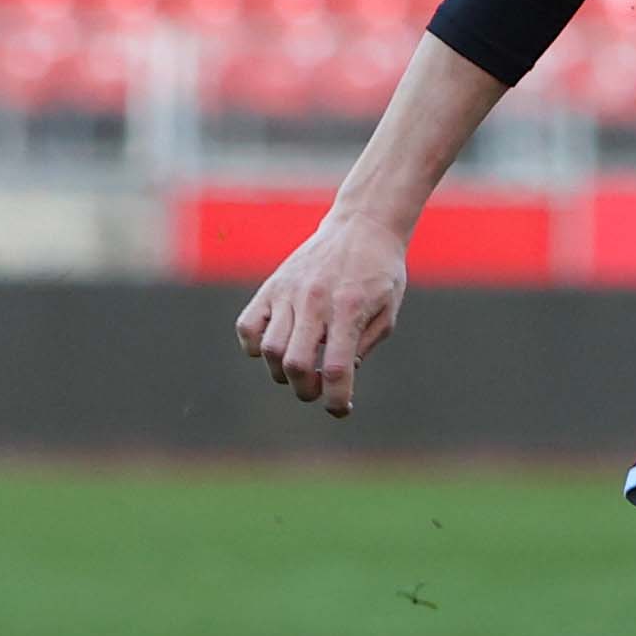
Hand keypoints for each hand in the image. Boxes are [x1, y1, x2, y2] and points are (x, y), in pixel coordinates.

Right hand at [237, 208, 411, 416]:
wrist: (362, 225)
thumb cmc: (380, 271)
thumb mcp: (388, 311)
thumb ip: (364, 345)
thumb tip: (340, 375)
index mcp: (349, 309)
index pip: (337, 368)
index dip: (337, 399)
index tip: (340, 410)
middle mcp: (315, 301)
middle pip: (295, 364)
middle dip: (306, 390)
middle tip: (317, 389)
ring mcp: (288, 292)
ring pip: (268, 349)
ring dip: (281, 372)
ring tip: (299, 368)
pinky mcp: (271, 286)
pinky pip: (247, 326)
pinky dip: (254, 347)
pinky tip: (274, 347)